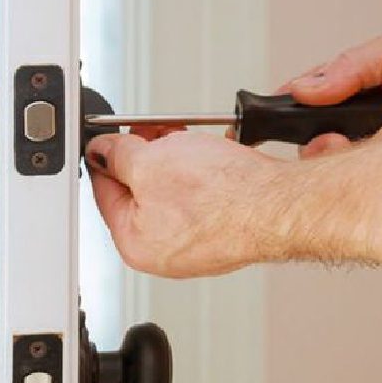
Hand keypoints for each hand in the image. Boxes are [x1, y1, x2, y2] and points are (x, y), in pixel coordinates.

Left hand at [85, 128, 277, 277]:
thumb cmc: (224, 197)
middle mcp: (164, 252)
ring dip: (174, 160)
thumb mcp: (149, 162)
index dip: (106, 156)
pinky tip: (210, 158)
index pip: (105, 192)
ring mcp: (197, 243)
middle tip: (151, 131)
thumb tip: (101, 150)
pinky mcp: (224, 231)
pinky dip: (201, 173)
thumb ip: (117, 155)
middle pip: (139, 192)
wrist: (280, 205)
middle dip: (143, 155)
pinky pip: (201, 196)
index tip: (109, 137)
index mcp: (135, 244)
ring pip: (172, 191)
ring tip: (186, 141)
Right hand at [286, 25, 381, 155]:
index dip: (289, 115)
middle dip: (326, 144)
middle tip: (339, 138)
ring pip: (348, 167)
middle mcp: (362, 123)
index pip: (303, 104)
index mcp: (351, 89)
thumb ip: (349, 66)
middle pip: (316, 146)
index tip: (281, 121)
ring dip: (372, 144)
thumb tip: (305, 87)